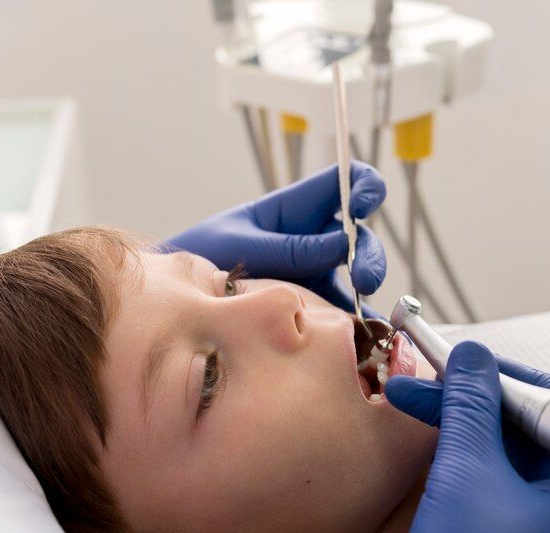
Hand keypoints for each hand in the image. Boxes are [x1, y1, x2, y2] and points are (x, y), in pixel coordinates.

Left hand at [167, 163, 386, 315]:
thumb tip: (343, 245)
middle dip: (370, 253)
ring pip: (360, 273)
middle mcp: (312, 238)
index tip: (363, 205)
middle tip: (363, 276)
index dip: (363, 186)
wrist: (180, 301)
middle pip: (360, 235)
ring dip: (367, 285)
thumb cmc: (202, 258)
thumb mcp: (242, 246)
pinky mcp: (314, 306)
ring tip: (359, 306)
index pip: (342, 182)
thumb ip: (290, 248)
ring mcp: (316, 273)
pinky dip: (359, 322)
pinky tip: (366, 333)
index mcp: (295, 209)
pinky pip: (344, 311)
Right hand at [376, 343, 549, 532]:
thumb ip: (471, 406)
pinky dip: (470, 465)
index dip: (516, 375)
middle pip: (541, 430)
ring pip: (517, 460)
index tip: (467, 363)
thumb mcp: (465, 475)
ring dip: (469, 430)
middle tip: (430, 383)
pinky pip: (503, 492)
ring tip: (420, 411)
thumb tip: (473, 358)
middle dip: (482, 401)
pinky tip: (434, 453)